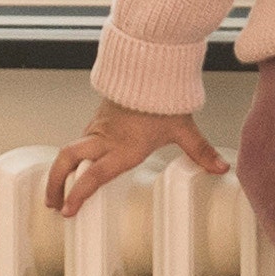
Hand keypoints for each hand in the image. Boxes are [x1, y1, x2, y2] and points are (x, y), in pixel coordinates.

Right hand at [48, 99, 220, 217]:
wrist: (148, 65)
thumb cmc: (163, 97)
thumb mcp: (183, 128)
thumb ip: (200, 151)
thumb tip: (222, 169)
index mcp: (124, 147)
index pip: (94, 175)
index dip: (78, 193)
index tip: (68, 210)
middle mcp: (106, 140)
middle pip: (67, 160)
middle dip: (55, 184)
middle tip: (52, 204)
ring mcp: (98, 129)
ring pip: (70, 151)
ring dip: (60, 171)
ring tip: (57, 193)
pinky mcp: (98, 120)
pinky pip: (80, 141)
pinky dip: (72, 158)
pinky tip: (75, 168)